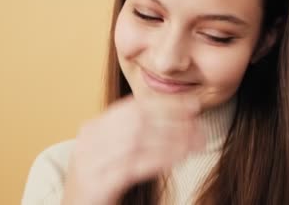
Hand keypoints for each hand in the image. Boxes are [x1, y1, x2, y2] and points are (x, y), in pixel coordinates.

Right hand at [61, 93, 203, 204]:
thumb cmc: (100, 182)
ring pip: (138, 141)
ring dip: (172, 140)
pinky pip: (134, 166)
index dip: (166, 104)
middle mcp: (89, 141)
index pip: (133, 106)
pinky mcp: (98, 184)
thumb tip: (175, 118)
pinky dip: (160, 159)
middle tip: (199, 126)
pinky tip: (179, 158)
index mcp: (93, 128)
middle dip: (173, 121)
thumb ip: (132, 134)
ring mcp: (91, 162)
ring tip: (196, 142)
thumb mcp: (110, 153)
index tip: (192, 105)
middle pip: (137, 120)